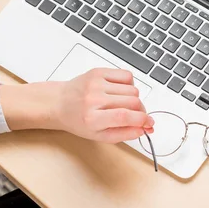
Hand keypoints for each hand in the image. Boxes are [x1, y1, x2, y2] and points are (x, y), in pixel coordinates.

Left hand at [0, 68, 153, 142]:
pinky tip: (120, 91)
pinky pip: (127, 75)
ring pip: (133, 89)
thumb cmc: (78, 121)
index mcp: (92, 119)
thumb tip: (144, 129)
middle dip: (141, 111)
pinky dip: (130, 84)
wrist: (59, 103)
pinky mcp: (98, 72)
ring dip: (134, 98)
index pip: (125, 116)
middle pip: (133, 102)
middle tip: (137, 116)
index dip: (142, 120)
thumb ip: (124, 134)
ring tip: (123, 103)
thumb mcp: (99, 136)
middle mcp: (94, 99)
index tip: (149, 124)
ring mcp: (96, 83)